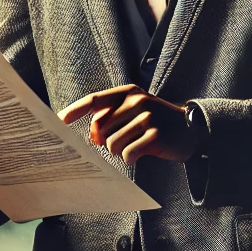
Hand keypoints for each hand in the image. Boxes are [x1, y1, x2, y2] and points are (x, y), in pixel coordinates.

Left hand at [58, 85, 196, 164]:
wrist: (192, 130)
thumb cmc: (159, 123)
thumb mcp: (137, 111)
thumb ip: (114, 117)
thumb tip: (92, 136)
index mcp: (130, 92)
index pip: (96, 100)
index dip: (76, 110)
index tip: (59, 120)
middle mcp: (137, 101)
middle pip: (101, 128)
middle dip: (105, 141)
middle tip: (122, 142)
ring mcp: (147, 118)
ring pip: (112, 143)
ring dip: (120, 151)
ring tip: (135, 146)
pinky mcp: (154, 135)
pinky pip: (128, 153)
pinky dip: (131, 158)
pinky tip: (142, 153)